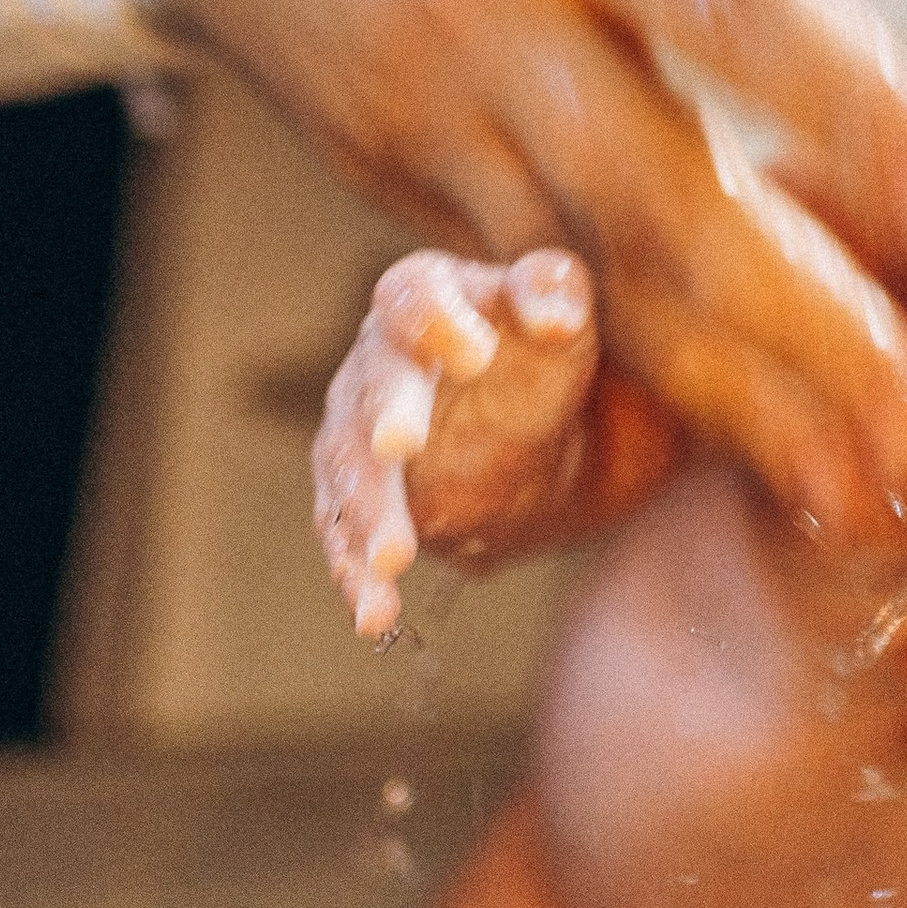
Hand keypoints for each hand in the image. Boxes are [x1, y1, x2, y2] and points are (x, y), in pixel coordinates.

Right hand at [167, 0, 906, 541]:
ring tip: (862, 487)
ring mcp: (432, 110)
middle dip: (801, 321)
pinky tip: (740, 443)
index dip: (848, 102)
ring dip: (732, 394)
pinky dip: (637, 376)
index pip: (729, 1)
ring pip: (595, 280)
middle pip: (659, 191)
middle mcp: (493, 9)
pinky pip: (529, 294)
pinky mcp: (391, 177)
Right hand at [314, 249, 678, 639]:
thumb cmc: (541, 354)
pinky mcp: (353, 497)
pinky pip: (344, 534)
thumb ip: (555, 293)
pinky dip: (356, 574)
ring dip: (369, 513)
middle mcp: (374, 360)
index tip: (476, 353)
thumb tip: (553, 312)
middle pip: (373, 386)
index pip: (414, 296)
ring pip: (352, 470)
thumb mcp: (562, 316)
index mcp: (422, 297)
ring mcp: (355, 431)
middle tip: (402, 447)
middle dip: (387, 418)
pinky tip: (373, 613)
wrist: (533, 430)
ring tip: (393, 558)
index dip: (437, 320)